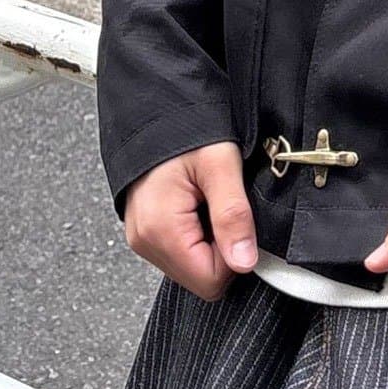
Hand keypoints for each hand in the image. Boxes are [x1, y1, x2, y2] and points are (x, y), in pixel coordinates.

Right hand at [122, 140, 257, 300]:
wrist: (156, 107)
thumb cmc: (185, 128)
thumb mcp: (220, 165)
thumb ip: (233, 215)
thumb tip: (245, 262)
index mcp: (160, 230)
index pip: (211, 281)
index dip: (236, 256)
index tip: (241, 221)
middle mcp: (144, 241)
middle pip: (200, 277)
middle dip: (223, 249)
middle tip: (224, 206)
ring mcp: (142, 237)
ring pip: (191, 266)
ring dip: (210, 241)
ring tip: (210, 201)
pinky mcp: (145, 230)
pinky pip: (180, 251)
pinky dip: (197, 234)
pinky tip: (199, 204)